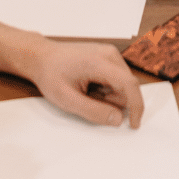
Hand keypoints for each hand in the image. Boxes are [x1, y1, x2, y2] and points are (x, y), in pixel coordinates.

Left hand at [28, 38, 145, 127]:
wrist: (41, 56)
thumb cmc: (51, 74)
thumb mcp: (67, 99)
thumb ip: (94, 111)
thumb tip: (118, 119)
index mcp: (101, 62)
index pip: (130, 84)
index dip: (136, 106)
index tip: (134, 125)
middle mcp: (110, 54)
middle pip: (126, 86)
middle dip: (112, 101)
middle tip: (87, 100)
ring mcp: (109, 53)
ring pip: (122, 84)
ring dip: (108, 95)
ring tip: (85, 91)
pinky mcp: (108, 56)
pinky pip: (116, 78)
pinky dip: (105, 88)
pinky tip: (88, 85)